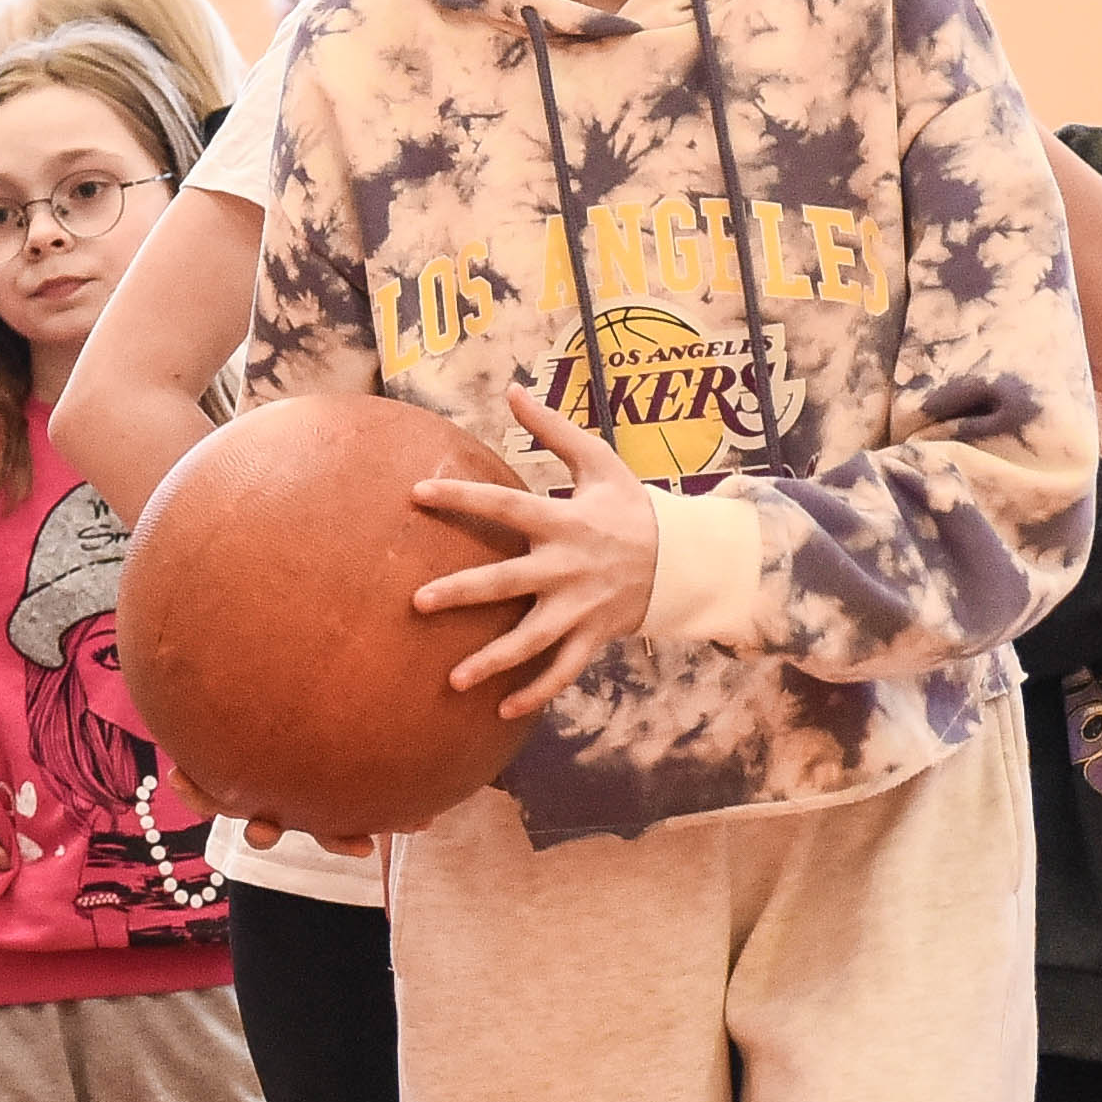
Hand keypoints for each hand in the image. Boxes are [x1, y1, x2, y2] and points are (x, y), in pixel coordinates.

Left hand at [410, 387, 659, 719]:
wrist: (685, 558)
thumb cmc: (632, 506)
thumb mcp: (600, 462)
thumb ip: (553, 429)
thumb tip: (512, 389)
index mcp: (563, 522)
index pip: (503, 506)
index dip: (461, 497)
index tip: (415, 493)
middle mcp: (568, 567)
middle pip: (507, 582)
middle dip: (464, 593)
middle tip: (417, 603)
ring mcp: (581, 607)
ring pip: (532, 640)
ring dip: (494, 662)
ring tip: (454, 680)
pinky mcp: (593, 635)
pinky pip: (563, 671)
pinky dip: (537, 693)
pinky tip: (503, 712)